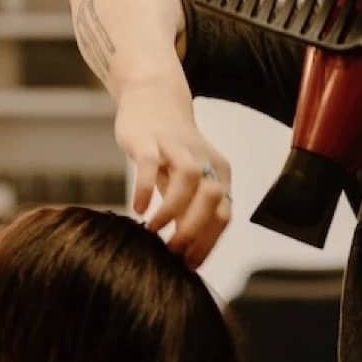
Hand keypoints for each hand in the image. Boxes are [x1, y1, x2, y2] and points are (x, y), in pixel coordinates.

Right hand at [114, 80, 232, 267]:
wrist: (153, 97)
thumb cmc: (170, 147)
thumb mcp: (186, 180)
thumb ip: (189, 210)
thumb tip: (187, 254)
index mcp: (218, 172)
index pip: (224, 215)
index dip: (208, 243)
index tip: (188, 264)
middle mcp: (203, 159)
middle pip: (213, 199)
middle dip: (194, 231)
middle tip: (171, 253)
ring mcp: (177, 147)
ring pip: (189, 179)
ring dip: (173, 211)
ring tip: (153, 231)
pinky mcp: (150, 139)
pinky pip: (151, 164)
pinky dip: (146, 189)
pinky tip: (138, 209)